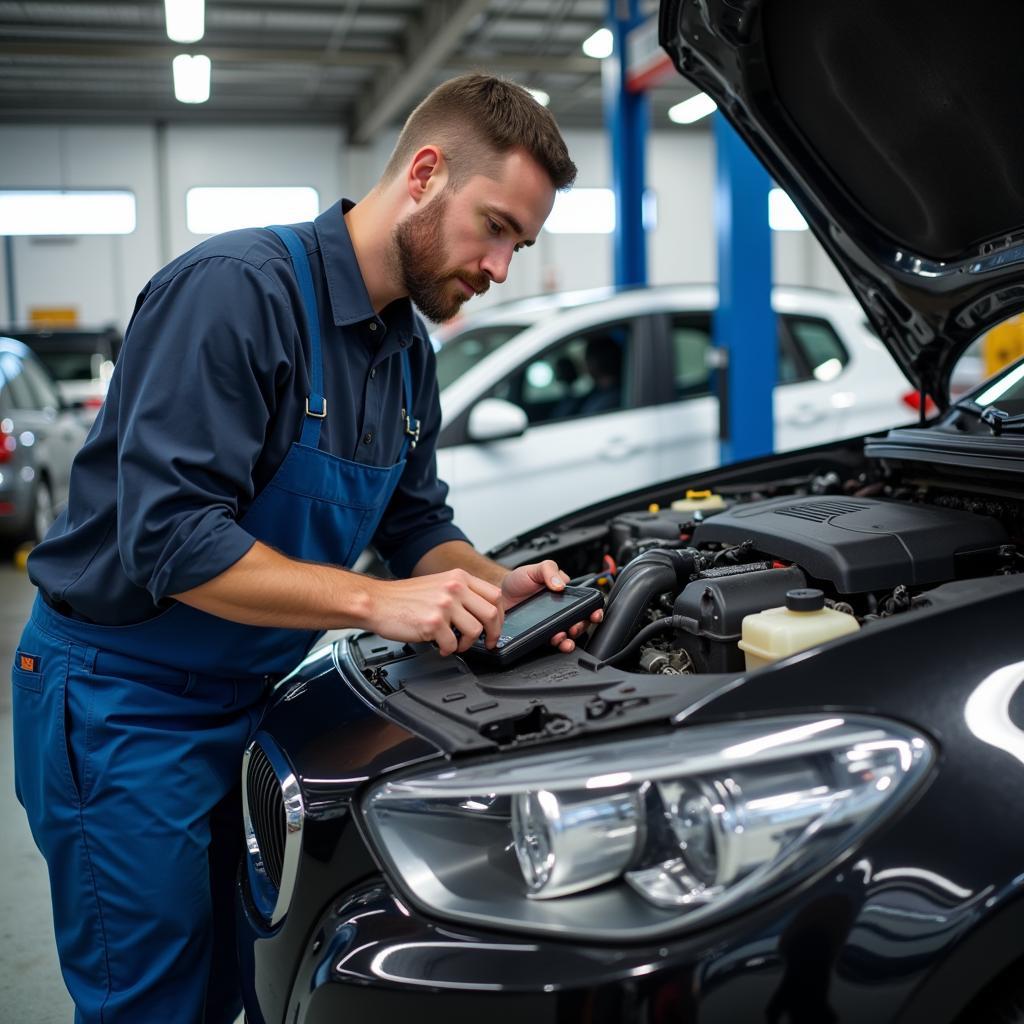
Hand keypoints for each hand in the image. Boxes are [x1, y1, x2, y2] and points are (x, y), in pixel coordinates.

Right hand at [362, 570, 503, 655]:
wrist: (376, 602)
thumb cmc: (403, 597)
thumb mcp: (438, 584)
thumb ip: (461, 592)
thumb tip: (482, 612)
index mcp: (459, 577)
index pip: (495, 595)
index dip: (501, 615)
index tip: (496, 627)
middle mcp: (454, 588)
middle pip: (492, 613)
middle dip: (492, 633)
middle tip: (487, 643)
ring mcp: (444, 604)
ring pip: (475, 630)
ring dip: (467, 644)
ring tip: (456, 645)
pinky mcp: (433, 622)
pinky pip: (452, 644)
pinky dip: (448, 650)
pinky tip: (440, 647)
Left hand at [500, 559, 603, 653]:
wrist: (499, 596)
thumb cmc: (518, 581)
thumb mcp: (535, 569)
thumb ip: (549, 570)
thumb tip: (560, 584)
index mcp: (564, 595)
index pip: (584, 603)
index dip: (593, 609)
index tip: (594, 613)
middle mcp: (561, 611)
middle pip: (580, 622)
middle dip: (581, 626)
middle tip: (574, 626)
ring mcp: (552, 624)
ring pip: (568, 635)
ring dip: (570, 639)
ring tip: (563, 637)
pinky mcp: (541, 634)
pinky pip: (553, 642)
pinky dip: (558, 645)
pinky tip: (556, 642)